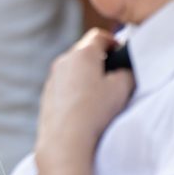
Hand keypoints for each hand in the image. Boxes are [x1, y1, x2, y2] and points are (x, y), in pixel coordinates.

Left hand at [36, 29, 134, 167]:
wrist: (65, 138)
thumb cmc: (95, 110)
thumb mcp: (122, 88)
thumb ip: (127, 73)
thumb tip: (124, 71)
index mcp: (82, 53)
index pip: (98, 35)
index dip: (112, 41)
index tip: (120, 53)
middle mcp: (64, 60)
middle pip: (84, 51)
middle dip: (100, 59)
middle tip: (114, 76)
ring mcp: (53, 77)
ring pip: (73, 68)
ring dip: (86, 75)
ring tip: (100, 94)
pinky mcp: (47, 93)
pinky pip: (64, 84)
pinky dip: (75, 88)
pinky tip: (84, 106)